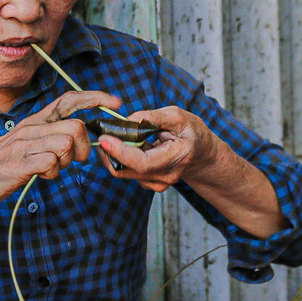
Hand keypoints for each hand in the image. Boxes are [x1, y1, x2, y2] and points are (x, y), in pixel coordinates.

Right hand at [0, 90, 120, 213]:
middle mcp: (32, 127)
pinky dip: (52, 173)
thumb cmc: (3, 164)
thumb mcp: (27, 142)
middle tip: (73, 160)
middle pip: (77, 126)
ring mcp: (26, 144)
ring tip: (53, 168)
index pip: (69, 100)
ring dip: (67, 161)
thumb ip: (50, 135)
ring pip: (67, 143)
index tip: (115, 102)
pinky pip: (51, 163)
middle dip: (84, 147)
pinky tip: (43, 175)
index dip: (94, 98)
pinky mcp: (21, 163)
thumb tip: (78, 134)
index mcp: (35, 120)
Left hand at [94, 105, 215, 192]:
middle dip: (110, 152)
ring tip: (117, 135)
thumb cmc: (191, 132)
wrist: (201, 154)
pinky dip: (121, 158)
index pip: (144, 163)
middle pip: (128, 169)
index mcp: (178, 157)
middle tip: (101, 132)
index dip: (121, 152)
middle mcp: (167, 176)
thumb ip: (152, 117)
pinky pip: (128, 172)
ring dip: (114, 154)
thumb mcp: (177, 116)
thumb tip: (128, 120)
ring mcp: (158, 183)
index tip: (104, 138)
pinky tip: (128, 145)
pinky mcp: (149, 184)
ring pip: (124, 171)